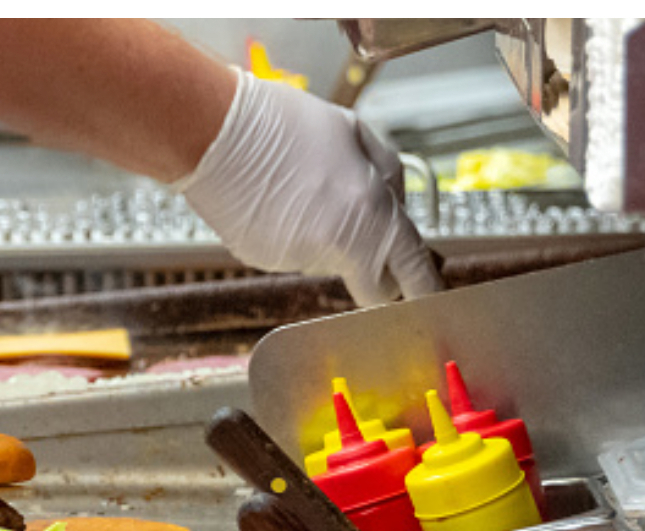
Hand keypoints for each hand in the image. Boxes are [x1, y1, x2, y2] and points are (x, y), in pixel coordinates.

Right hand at [180, 69, 442, 305]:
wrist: (214, 133)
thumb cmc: (283, 124)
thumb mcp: (355, 132)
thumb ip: (387, 175)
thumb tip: (393, 204)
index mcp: (371, 216)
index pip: (412, 272)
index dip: (425, 286)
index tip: (430, 292)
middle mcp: (336, 248)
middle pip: (372, 284)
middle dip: (376, 268)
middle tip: (361, 230)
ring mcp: (296, 260)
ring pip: (328, 260)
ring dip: (326, 234)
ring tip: (298, 186)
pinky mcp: (263, 261)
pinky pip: (291, 253)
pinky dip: (290, 232)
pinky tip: (274, 197)